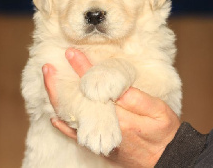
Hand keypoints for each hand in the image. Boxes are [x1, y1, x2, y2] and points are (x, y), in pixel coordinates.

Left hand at [43, 48, 180, 167]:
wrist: (165, 160)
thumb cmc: (164, 132)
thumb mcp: (159, 112)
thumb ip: (138, 100)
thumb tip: (115, 88)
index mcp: (122, 115)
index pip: (97, 87)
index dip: (83, 69)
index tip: (71, 54)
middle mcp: (107, 128)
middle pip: (78, 102)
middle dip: (60, 85)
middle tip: (47, 67)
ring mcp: (101, 139)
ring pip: (73, 119)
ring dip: (58, 101)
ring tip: (48, 82)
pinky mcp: (100, 146)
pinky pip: (77, 137)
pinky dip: (64, 126)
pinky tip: (55, 115)